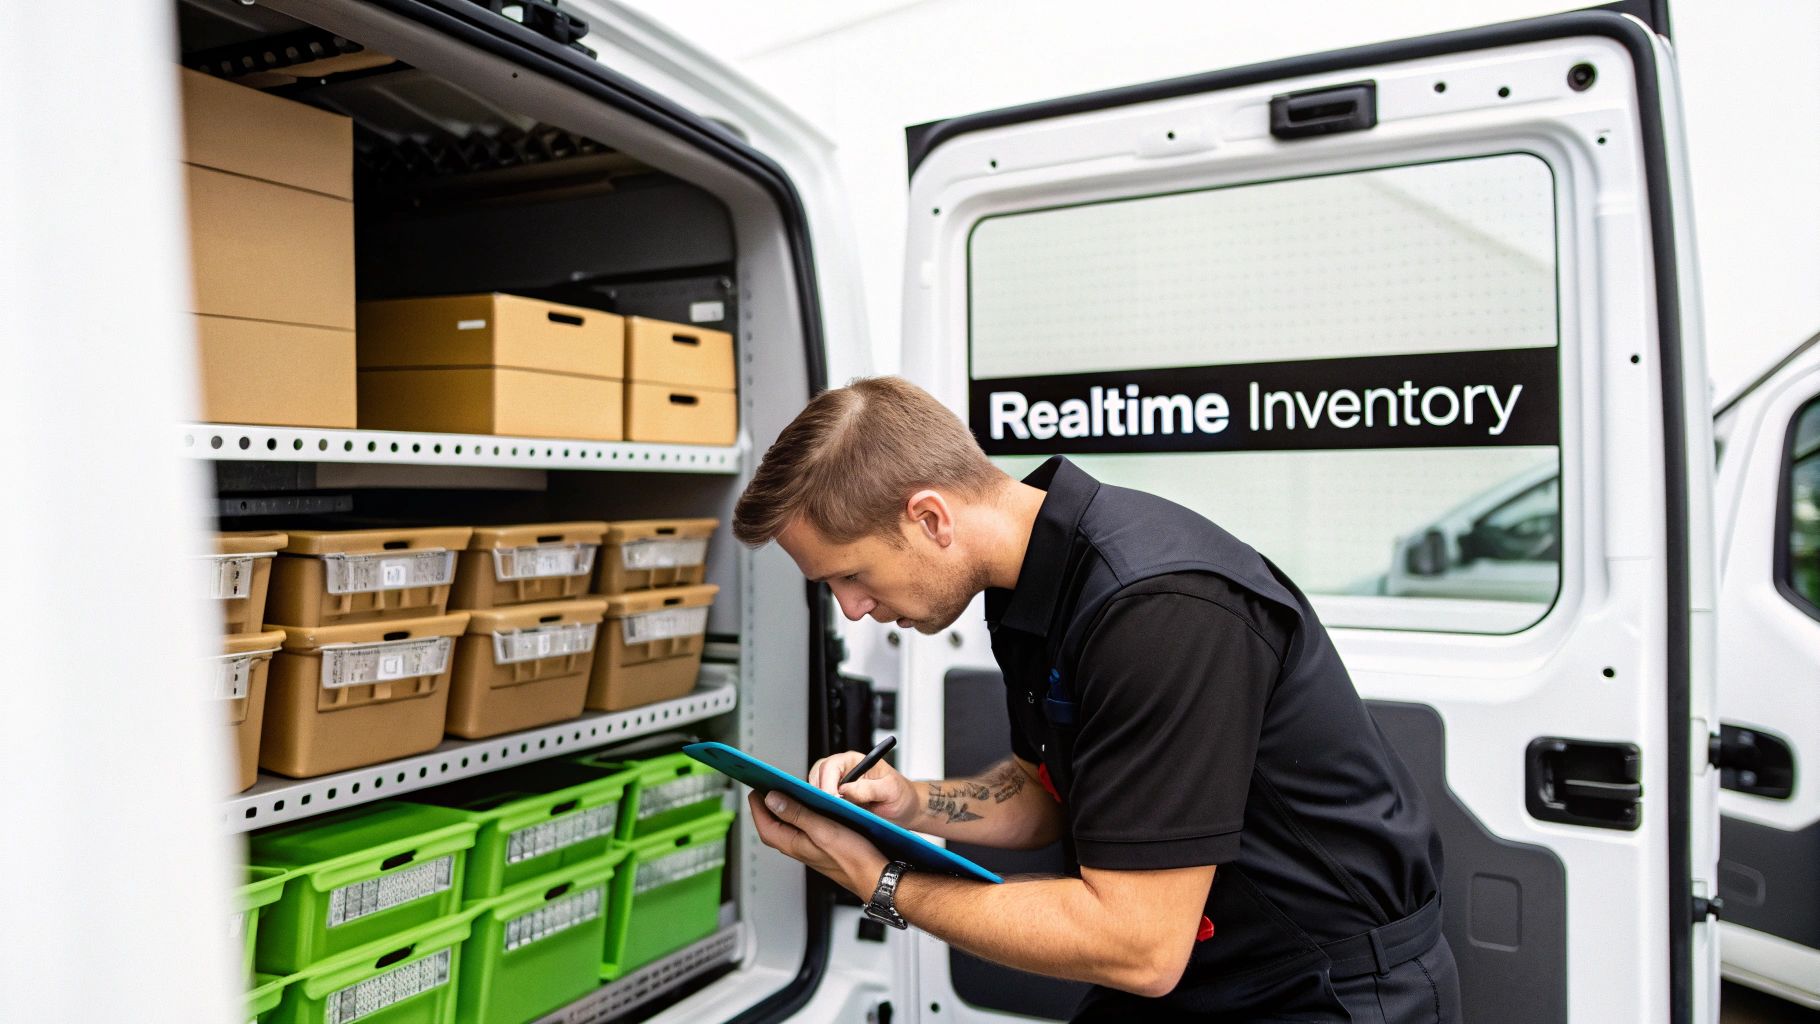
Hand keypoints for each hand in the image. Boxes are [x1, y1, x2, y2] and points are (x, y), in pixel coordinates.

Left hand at [749, 790, 890, 899]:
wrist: (874, 876)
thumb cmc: (853, 858)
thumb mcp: (823, 829)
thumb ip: (796, 814)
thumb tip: (772, 799)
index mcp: (793, 844)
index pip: (764, 825)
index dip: (757, 806)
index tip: (755, 788)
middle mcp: (798, 847)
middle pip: (773, 825)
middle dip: (767, 806)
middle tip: (765, 787)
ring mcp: (808, 848)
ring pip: (787, 827)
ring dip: (783, 810)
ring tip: (783, 792)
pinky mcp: (820, 847)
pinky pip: (802, 829)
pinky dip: (799, 815)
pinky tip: (808, 806)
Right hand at [808, 750, 920, 825]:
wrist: (906, 809)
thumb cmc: (901, 795)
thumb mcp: (891, 790)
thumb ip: (869, 789)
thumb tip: (846, 790)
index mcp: (855, 762)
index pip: (831, 766)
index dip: (827, 782)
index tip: (832, 799)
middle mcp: (843, 771)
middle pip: (817, 775)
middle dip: (819, 792)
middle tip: (830, 809)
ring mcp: (838, 785)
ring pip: (816, 788)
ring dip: (820, 801)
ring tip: (833, 814)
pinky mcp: (837, 800)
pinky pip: (822, 802)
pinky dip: (823, 809)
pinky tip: (833, 818)